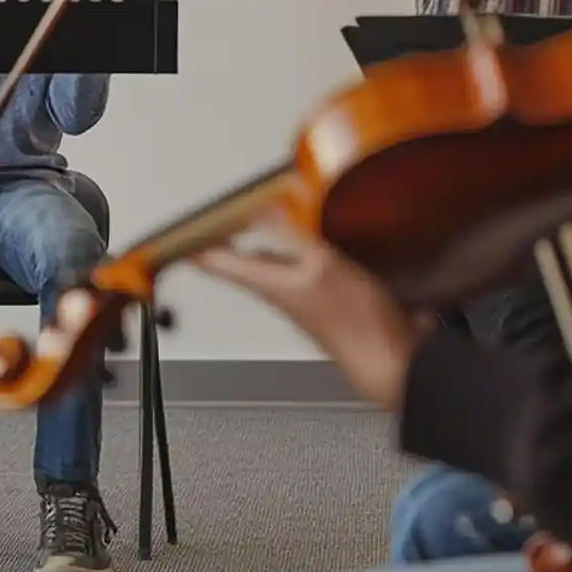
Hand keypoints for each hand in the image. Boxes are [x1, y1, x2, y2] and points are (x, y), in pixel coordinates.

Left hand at [195, 232, 421, 407]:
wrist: (393, 363)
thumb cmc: (358, 325)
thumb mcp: (322, 266)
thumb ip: (291, 235)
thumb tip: (258, 208)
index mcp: (270, 283)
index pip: (218, 262)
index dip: (194, 243)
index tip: (178, 227)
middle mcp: (282, 291)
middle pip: (243, 262)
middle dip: (228, 238)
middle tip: (212, 219)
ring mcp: (305, 297)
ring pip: (274, 264)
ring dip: (264, 240)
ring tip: (252, 219)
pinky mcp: (331, 299)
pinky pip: (305, 268)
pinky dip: (299, 249)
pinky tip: (310, 240)